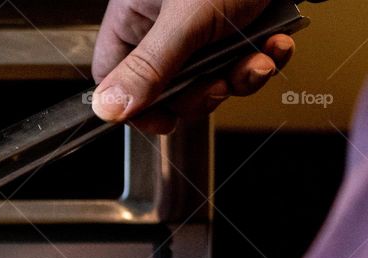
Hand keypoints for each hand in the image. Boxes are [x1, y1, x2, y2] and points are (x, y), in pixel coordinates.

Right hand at [91, 0, 294, 132]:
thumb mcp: (187, 19)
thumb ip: (149, 67)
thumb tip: (108, 108)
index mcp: (135, 15)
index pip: (116, 75)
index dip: (137, 104)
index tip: (165, 119)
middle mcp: (163, 25)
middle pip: (167, 88)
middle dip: (201, 93)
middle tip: (217, 85)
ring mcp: (201, 30)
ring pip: (209, 80)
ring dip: (239, 78)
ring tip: (257, 59)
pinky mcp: (236, 31)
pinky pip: (240, 64)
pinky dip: (262, 60)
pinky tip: (274, 45)